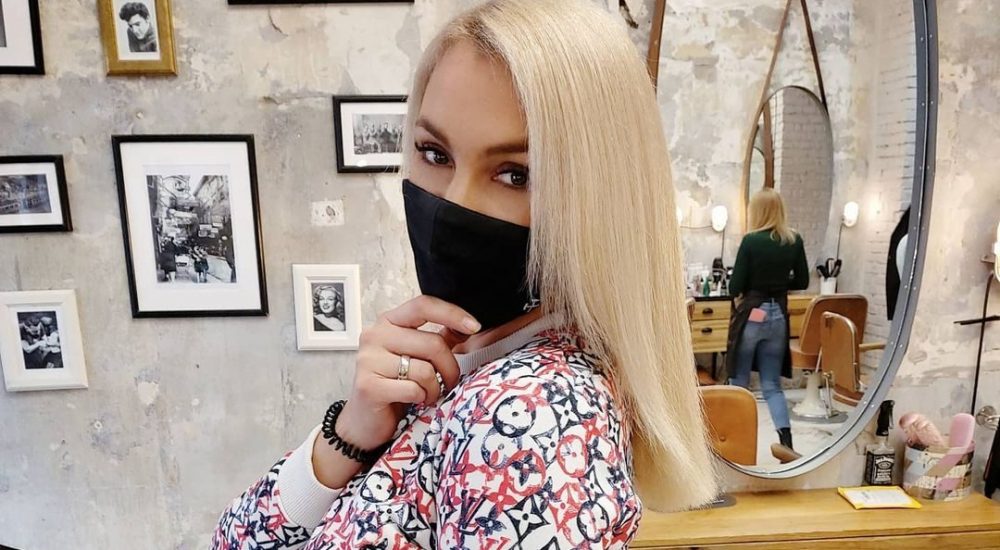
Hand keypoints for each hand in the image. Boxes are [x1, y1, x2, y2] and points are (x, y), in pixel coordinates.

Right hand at [335, 296, 480, 450]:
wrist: (365, 419)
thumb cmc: (394, 385)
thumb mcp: (417, 356)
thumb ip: (438, 339)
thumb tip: (468, 326)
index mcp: (388, 322)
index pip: (423, 305)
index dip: (452, 314)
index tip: (474, 326)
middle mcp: (375, 335)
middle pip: (432, 343)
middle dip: (450, 367)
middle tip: (450, 381)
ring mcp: (368, 360)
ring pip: (425, 370)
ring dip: (435, 388)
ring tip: (428, 394)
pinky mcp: (369, 385)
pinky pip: (414, 389)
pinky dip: (422, 398)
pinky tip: (415, 400)